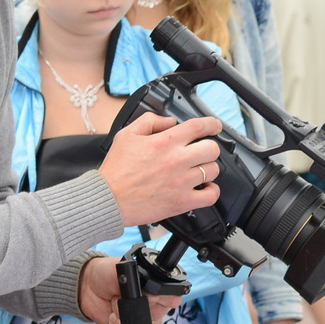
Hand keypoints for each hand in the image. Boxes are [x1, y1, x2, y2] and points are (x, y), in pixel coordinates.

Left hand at [76, 256, 181, 323]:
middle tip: (124, 295)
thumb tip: (145, 289)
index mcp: (157, 286)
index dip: (162, 299)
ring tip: (115, 303)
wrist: (86, 287)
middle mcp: (154, 303)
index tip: (146, 294)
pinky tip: (112, 316)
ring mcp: (142, 317)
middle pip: (159, 314)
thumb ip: (135, 276)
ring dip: (126, 316)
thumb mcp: (121, 268)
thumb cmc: (105, 273)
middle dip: (140, 306)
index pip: (173, 297)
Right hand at [99, 113, 225, 227]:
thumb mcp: (127, 135)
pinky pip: (211, 195)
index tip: (214, 126)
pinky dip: (211, 190)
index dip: (212, 124)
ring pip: (213, 170)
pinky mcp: (182, 201)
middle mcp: (176, 160)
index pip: (198, 127)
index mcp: (164, 142)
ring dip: (208, 168)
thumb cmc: (116, 170)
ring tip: (198, 170)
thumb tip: (170, 121)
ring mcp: (182, 182)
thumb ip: (150, 122)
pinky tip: (204, 187)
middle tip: (202, 151)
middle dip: (209, 147)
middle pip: (212, 149)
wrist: (109, 198)